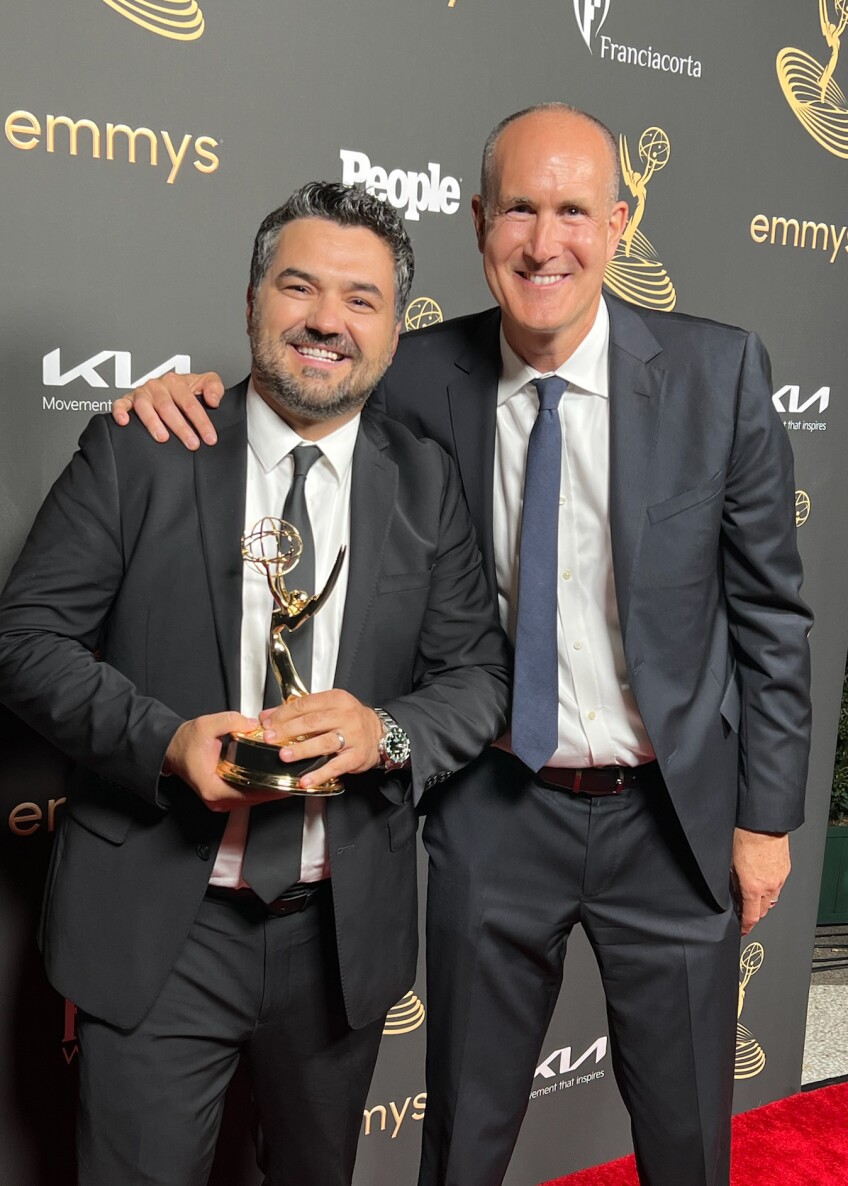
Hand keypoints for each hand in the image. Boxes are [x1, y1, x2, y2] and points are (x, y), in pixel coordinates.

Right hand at [111, 371, 225, 448]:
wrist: (170, 386)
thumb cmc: (186, 388)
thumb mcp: (205, 382)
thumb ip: (214, 387)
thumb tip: (213, 400)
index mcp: (176, 382)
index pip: (190, 403)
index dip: (201, 422)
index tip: (209, 437)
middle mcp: (158, 386)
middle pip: (169, 408)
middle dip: (181, 427)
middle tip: (192, 443)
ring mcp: (143, 393)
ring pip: (146, 407)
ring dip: (153, 423)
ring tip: (163, 438)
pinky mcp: (129, 400)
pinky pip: (121, 403)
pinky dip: (120, 411)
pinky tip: (124, 422)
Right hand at [164, 711, 288, 810]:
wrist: (171, 748)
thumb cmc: (185, 742)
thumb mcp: (207, 725)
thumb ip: (231, 722)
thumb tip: (252, 724)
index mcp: (213, 787)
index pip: (250, 793)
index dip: (271, 788)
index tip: (287, 784)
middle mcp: (217, 799)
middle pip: (254, 799)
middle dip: (274, 788)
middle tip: (294, 779)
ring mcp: (219, 800)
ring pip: (252, 800)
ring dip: (268, 789)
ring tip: (286, 778)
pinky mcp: (222, 796)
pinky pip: (246, 795)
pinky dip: (258, 787)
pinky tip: (270, 779)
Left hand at [259, 691, 383, 789]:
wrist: (379, 733)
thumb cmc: (351, 720)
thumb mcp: (328, 707)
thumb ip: (299, 710)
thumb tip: (269, 716)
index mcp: (336, 699)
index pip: (305, 704)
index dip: (283, 714)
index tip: (268, 723)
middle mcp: (345, 716)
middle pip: (312, 722)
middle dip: (287, 730)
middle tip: (271, 738)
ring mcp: (352, 736)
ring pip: (323, 742)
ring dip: (301, 750)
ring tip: (284, 756)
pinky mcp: (355, 756)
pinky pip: (335, 766)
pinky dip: (319, 773)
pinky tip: (306, 779)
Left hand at [731, 828, 790, 934]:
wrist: (762, 823)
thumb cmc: (744, 837)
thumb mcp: (730, 864)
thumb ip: (733, 883)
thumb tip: (733, 892)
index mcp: (753, 888)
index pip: (751, 917)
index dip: (746, 926)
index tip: (742, 929)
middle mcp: (769, 886)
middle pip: (763, 911)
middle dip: (754, 914)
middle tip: (745, 911)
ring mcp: (779, 878)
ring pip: (772, 899)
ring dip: (763, 901)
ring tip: (752, 895)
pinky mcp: (785, 869)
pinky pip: (778, 885)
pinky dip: (770, 888)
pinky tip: (762, 880)